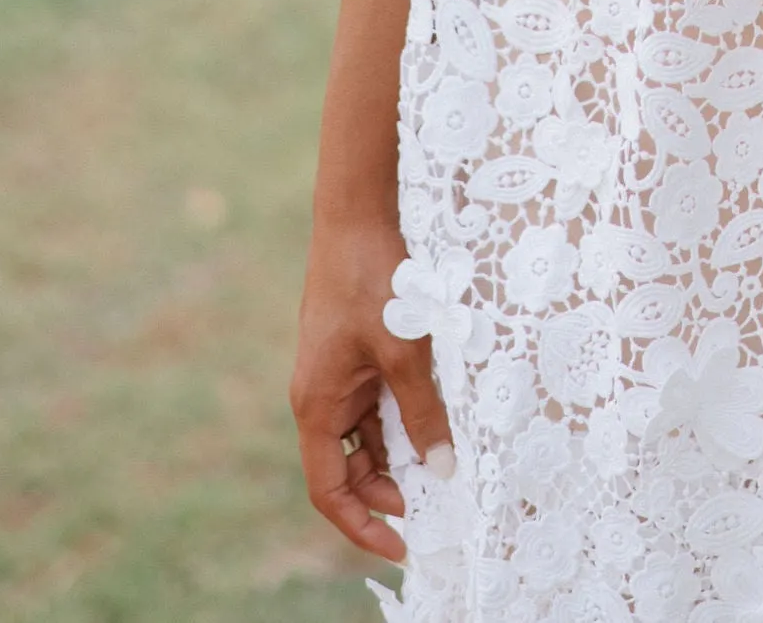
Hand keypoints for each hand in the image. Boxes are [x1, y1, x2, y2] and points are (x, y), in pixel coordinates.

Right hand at [290, 216, 455, 564]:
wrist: (356, 216)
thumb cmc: (373, 279)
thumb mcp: (404, 351)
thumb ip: (422, 411)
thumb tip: (443, 466)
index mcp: (316, 406)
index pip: (330, 491)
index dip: (363, 524)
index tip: (401, 546)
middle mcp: (321, 398)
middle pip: (349, 469)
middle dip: (388, 492)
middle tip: (438, 508)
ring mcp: (338, 377)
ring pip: (367, 437)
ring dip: (401, 454)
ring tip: (446, 470)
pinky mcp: (356, 356)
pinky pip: (377, 405)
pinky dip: (404, 419)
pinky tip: (440, 423)